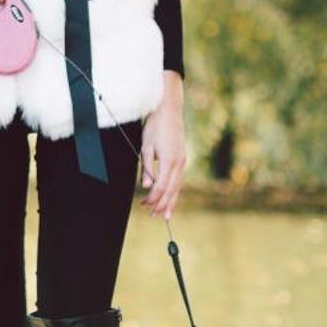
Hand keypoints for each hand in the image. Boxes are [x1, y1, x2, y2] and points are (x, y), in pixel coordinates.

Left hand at [140, 74, 186, 218]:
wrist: (169, 109)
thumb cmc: (155, 126)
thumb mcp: (146, 146)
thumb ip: (147, 168)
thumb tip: (146, 187)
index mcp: (169, 161)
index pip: (160, 187)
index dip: (152, 199)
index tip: (143, 205)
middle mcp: (179, 163)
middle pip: (171, 190)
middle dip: (162, 205)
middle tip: (154, 217)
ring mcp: (182, 161)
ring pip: (177, 186)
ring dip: (171, 201)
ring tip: (166, 214)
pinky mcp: (182, 158)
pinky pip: (179, 179)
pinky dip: (175, 190)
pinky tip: (171, 196)